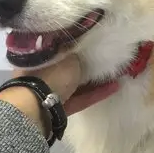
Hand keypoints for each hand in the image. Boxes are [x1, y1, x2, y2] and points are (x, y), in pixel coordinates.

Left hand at [0, 54, 118, 137]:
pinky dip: (95, 94)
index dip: (75, 44)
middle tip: (106, 59)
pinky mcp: (59, 109)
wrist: (37, 109)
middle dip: (85, 65)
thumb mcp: (70, 58)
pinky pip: (79, 98)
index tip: (92, 43)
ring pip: (74, 84)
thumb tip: (85, 52)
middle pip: (66, 67)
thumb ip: (79, 55)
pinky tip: (114, 87)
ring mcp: (49, 92)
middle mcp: (40, 73)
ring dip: (94, 81)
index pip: (57, 47)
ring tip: (116, 74)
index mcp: (37, 56)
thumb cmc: (50, 76)